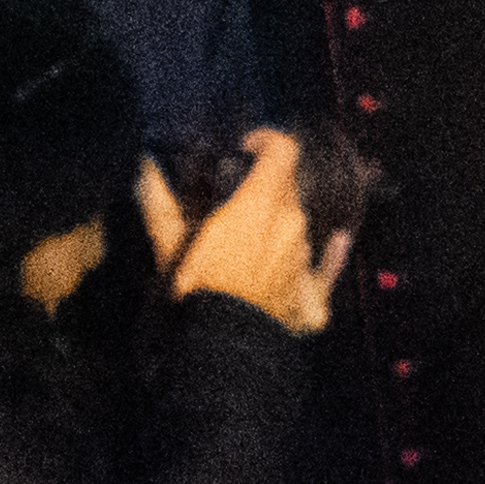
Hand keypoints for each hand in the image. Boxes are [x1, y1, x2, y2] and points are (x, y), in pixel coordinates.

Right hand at [170, 129, 349, 333]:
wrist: (226, 342)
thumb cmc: (197, 288)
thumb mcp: (171, 244)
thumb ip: (160, 204)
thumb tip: (146, 170)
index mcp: (262, 205)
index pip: (283, 151)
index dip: (268, 141)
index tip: (249, 147)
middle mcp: (293, 225)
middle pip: (288, 191)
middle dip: (266, 189)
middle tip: (239, 200)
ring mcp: (306, 259)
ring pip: (298, 228)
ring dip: (280, 226)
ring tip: (252, 242)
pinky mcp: (314, 294)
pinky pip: (327, 267)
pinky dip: (330, 254)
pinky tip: (338, 241)